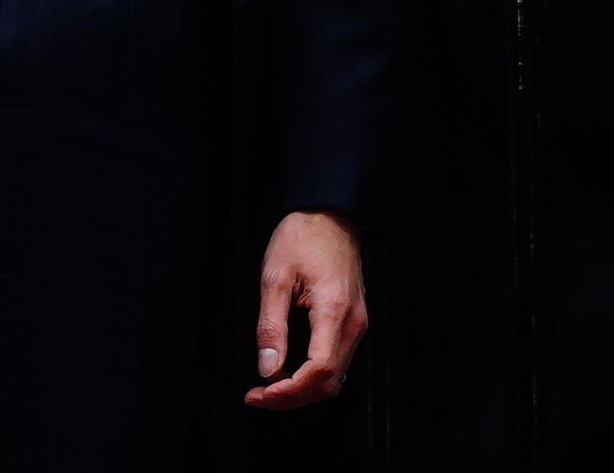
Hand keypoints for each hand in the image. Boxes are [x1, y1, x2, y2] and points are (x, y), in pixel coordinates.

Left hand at [247, 209, 367, 409]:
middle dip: (292, 398)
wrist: (330, 214)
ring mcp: (357, 323)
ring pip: (335, 377)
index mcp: (334, 309)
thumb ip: (271, 325)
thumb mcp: (275, 276)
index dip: (290, 390)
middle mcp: (353, 322)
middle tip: (257, 397)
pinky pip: (336, 362)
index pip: (320, 370)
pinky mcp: (352, 322)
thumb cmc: (303, 237)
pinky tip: (288, 374)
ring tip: (267, 389)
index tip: (260, 393)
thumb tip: (267, 368)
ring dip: (302, 391)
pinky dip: (312, 377)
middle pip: (329, 382)